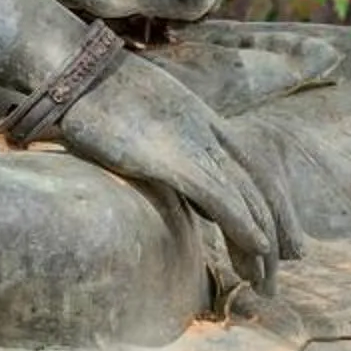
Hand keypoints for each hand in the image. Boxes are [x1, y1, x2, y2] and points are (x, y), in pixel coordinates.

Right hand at [55, 57, 299, 289]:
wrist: (71, 69)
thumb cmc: (90, 94)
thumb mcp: (138, 122)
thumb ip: (166, 153)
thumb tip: (183, 189)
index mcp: (201, 120)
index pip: (253, 167)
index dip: (270, 205)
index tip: (276, 244)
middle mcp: (207, 130)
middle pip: (259, 185)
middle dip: (275, 231)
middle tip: (279, 273)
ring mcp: (191, 141)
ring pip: (246, 196)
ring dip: (262, 242)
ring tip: (266, 281)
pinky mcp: (171, 157)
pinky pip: (220, 195)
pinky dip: (244, 223)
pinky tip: (260, 248)